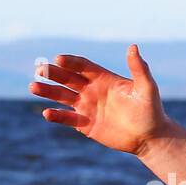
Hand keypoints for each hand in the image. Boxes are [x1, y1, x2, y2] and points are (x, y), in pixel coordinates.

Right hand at [30, 45, 169, 155]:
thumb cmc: (151, 111)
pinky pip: (67, 119)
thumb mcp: (147, 88)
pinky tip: (47, 113)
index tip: (59, 59)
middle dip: (53, 73)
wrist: (151, 137)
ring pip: (62, 96)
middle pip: (67, 78)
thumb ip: (139, 69)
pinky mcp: (85, 124)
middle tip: (40, 70)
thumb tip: (133, 47)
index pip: (82, 66)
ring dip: (47, 91)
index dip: (70, 62)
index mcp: (103, 78)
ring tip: (34, 87)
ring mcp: (86, 107)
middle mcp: (91, 90)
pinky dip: (57, 116)